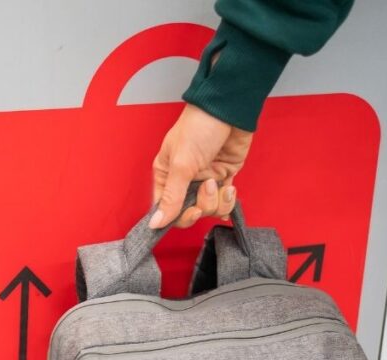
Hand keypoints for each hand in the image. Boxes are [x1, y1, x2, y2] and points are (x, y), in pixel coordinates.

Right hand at [150, 104, 252, 228]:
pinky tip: (230, 188)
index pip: (166, 208)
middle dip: (199, 206)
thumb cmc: (200, 126)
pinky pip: (224, 201)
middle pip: (188, 212)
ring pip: (208, 209)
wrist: (229, 109)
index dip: (177, 216)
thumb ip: (171, 197)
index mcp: (166, 175)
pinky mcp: (223, 176)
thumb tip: (156, 223)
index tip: (189, 212)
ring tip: (217, 182)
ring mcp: (205, 179)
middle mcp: (184, 180)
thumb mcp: (182, 164)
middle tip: (205, 191)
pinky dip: (228, 199)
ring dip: (215, 201)